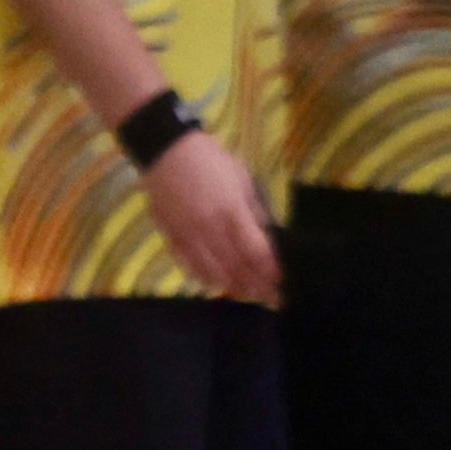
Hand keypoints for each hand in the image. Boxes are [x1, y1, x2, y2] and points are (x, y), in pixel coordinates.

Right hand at [137, 128, 282, 305]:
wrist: (166, 151)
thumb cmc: (211, 161)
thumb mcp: (243, 180)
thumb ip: (256, 211)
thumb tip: (269, 237)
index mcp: (232, 212)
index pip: (256, 252)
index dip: (271, 271)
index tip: (284, 281)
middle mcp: (210, 230)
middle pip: (238, 269)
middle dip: (259, 286)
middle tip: (275, 298)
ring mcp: (189, 237)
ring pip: (214, 274)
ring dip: (235, 287)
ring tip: (252, 294)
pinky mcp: (172, 238)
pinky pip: (190, 267)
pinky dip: (207, 280)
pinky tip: (220, 283)